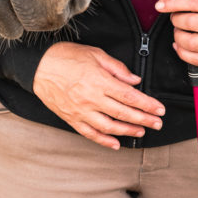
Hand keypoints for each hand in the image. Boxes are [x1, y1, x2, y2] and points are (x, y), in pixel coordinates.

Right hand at [32, 42, 164, 149]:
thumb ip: (116, 68)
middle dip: (144, 119)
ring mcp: (81, 111)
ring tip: (141, 132)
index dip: (147, 104)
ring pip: (110, 127)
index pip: (130, 96)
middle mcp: (92, 98)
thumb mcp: (94, 53)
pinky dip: (104, 141)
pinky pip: (90, 134)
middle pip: (124, 113)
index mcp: (99, 80)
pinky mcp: (71, 118)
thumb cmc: (65, 56)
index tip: (159, 109)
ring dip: (128, 131)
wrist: (38, 66)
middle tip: (157, 123)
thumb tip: (134, 80)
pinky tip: (116, 144)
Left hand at [154, 0, 197, 66]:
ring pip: (190, 42)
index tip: (160, 5)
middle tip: (175, 17)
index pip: (192, 3)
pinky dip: (182, 53)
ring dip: (177, 36)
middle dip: (175, 19)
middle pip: (188, 23)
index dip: (172, 3)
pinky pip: (197, 60)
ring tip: (179, 31)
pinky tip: (179, 46)